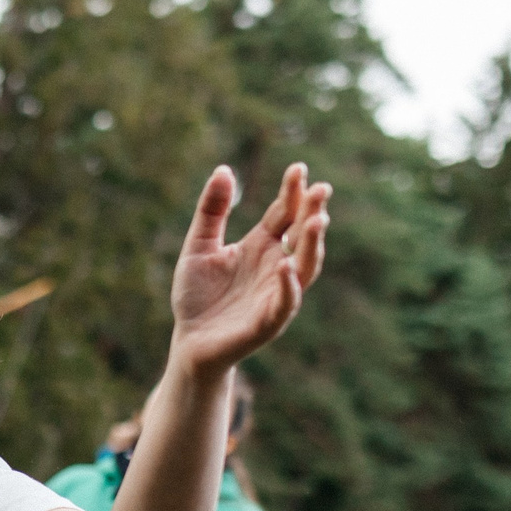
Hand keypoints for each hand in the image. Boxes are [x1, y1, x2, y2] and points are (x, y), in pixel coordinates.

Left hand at [167, 164, 330, 375]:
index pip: (284, 214)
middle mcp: (276, 267)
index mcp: (262, 246)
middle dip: (312, 212)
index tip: (298, 169)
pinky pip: (284, 303)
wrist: (188, 342)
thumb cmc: (197, 296)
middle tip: (321, 189)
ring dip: (311, 245)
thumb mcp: (198, 246)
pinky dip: (288, 286)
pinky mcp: (267, 322)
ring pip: (304, 267)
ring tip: (316, 220)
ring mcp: (275, 294)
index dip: (292, 193)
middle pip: (301, 236)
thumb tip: (224, 170)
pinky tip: (285, 266)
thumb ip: (211, 211)